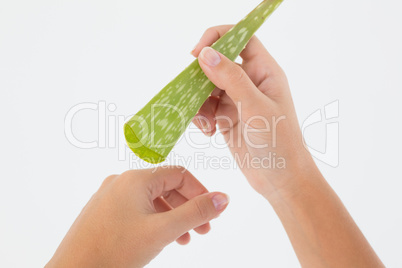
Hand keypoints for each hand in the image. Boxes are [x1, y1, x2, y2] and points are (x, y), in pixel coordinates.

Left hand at [47, 167, 228, 267]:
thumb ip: (195, 213)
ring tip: (184, 240)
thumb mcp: (162, 231)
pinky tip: (160, 239)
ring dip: (172, 217)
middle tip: (202, 230)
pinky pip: (136, 210)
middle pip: (166, 187)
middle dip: (187, 208)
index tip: (212, 212)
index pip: (179, 175)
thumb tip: (223, 198)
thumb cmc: (113, 251)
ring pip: (151, 201)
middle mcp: (121, 182)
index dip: (200, 192)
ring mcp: (110, 197)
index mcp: (135, 179)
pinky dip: (154, 222)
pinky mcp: (103, 213)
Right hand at [192, 25, 314, 198]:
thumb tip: (205, 54)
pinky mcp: (227, 118)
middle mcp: (250, 82)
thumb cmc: (279, 142)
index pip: (241, 39)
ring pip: (207, 87)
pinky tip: (208, 132)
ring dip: (199, 102)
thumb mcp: (256, 108)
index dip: (218, 38)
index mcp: (265, 72)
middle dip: (201, 77)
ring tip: (205, 122)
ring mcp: (237, 101)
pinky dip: (201, 117)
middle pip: (218, 63)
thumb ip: (231, 79)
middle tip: (191, 92)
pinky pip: (206, 108)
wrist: (281, 179)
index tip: (197, 52)